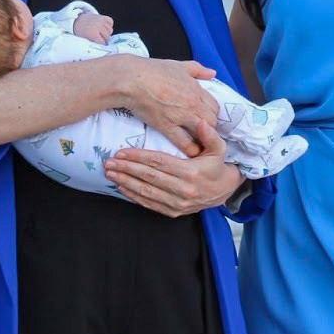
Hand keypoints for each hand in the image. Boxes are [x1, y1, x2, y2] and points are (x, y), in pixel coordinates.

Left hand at [73, 12, 114, 44]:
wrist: (77, 20)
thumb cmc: (81, 31)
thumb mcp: (85, 39)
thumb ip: (93, 42)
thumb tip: (102, 46)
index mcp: (93, 33)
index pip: (102, 42)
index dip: (102, 44)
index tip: (101, 44)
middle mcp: (98, 26)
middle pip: (107, 36)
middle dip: (105, 40)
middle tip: (103, 40)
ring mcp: (101, 21)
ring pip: (110, 30)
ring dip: (108, 33)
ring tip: (104, 34)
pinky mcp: (102, 17)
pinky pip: (110, 21)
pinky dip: (110, 25)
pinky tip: (105, 27)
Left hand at [105, 119, 245, 216]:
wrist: (224, 191)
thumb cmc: (217, 166)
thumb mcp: (219, 148)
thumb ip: (209, 135)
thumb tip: (201, 121)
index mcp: (191, 173)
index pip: (159, 163)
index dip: (139, 157)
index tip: (122, 152)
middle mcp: (183, 190)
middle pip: (149, 178)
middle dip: (127, 169)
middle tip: (109, 163)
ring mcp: (177, 204)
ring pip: (146, 192)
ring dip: (125, 183)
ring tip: (110, 174)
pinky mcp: (173, 212)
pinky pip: (149, 204)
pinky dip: (133, 196)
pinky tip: (121, 188)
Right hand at [115, 57, 220, 156]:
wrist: (131, 80)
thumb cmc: (153, 70)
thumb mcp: (179, 65)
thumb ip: (198, 70)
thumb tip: (212, 73)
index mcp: (196, 89)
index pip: (215, 106)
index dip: (212, 113)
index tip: (207, 118)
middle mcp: (192, 104)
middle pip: (212, 121)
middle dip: (210, 127)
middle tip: (203, 132)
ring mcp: (181, 116)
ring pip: (202, 132)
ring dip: (202, 138)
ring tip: (198, 142)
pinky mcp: (167, 126)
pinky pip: (184, 142)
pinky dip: (189, 149)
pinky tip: (190, 152)